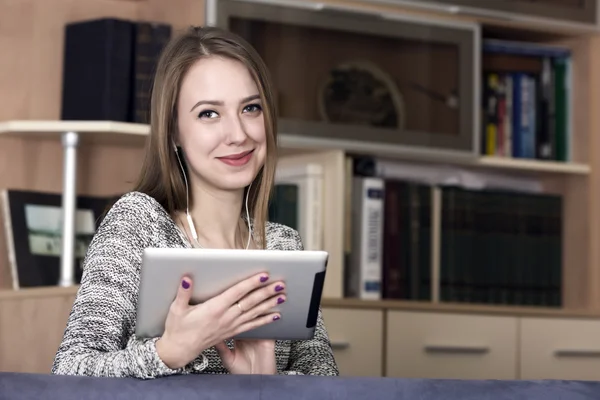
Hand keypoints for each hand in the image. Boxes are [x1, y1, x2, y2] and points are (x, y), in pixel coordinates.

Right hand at [156, 273, 284, 369]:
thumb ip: (183, 292)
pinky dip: (264, 320)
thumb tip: (187, 278)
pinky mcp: (231, 332)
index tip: (263, 275)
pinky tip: (275, 315)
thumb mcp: (176, 309)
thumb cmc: (177, 329)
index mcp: (214, 309)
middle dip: (266, 292)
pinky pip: (252, 326)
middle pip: (250, 302)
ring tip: (282, 296)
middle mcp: (225, 318)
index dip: (251, 283)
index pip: (236, 293)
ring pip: (254, 313)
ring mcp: (230, 326)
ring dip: (269, 304)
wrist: (179, 350)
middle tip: (280, 284)